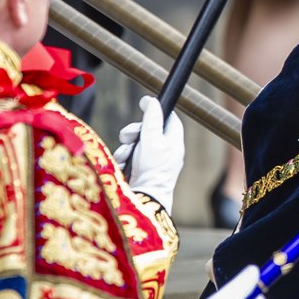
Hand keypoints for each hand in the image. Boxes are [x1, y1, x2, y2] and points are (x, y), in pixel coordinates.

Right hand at [113, 96, 183, 212]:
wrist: (144, 197)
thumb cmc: (153, 169)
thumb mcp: (152, 138)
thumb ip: (152, 118)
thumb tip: (152, 101)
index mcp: (174, 142)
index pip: (170, 120)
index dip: (158, 111)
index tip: (146, 105)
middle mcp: (165, 151)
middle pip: (148, 130)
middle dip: (135, 131)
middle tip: (128, 136)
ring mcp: (152, 161)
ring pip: (135, 143)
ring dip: (127, 146)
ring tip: (126, 155)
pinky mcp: (140, 170)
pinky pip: (130, 156)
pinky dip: (125, 158)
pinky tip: (124, 164)